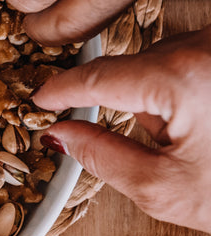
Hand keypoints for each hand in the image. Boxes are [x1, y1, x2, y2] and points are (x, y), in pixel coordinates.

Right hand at [33, 27, 210, 233]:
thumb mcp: (167, 190)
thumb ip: (100, 158)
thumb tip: (61, 135)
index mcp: (182, 77)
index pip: (97, 77)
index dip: (61, 90)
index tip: (41, 98)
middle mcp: (204, 45)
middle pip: (131, 69)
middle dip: (132, 106)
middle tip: (162, 147)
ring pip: (161, 63)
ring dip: (163, 98)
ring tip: (203, 139)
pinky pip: (190, 60)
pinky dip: (188, 90)